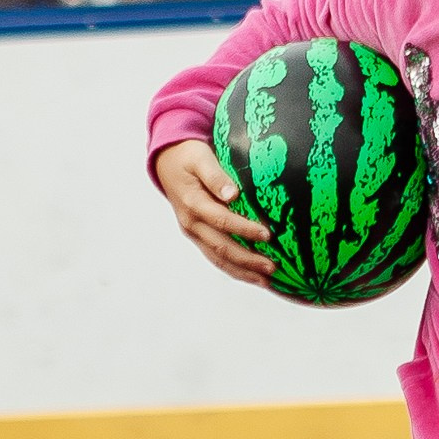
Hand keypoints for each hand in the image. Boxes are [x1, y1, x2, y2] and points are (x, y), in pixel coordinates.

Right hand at [156, 137, 278, 288]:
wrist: (166, 162)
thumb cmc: (189, 156)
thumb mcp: (201, 158)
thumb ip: (216, 176)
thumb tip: (233, 194)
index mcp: (193, 203)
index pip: (222, 221)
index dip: (245, 229)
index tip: (269, 235)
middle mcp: (191, 223)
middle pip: (221, 248)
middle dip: (247, 261)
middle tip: (273, 268)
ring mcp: (193, 232)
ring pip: (218, 258)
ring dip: (242, 272)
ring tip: (267, 281)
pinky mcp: (197, 236)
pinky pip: (216, 256)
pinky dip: (234, 268)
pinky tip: (252, 275)